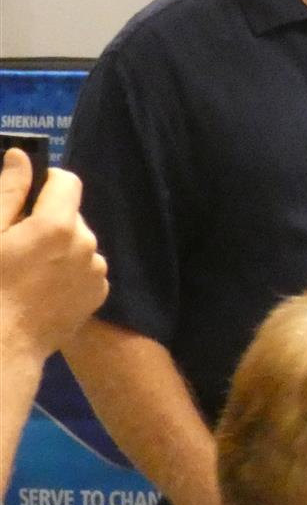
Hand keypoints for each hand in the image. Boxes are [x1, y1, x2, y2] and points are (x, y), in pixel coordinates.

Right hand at [0, 154, 107, 358]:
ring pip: (78, 242)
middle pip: (70, 214)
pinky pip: (84, 269)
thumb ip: (7, 192)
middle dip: (46, 219)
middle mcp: (87, 243)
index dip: (44, 182)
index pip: (67, 180)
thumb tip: (22, 156)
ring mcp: (96, 271)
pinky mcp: (98, 295)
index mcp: (59, 224)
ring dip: (58, 246)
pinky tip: (40, 289)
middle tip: (15, 243)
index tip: (23, 198)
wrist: (0, 348)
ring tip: (26, 271)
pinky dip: (67, 271)